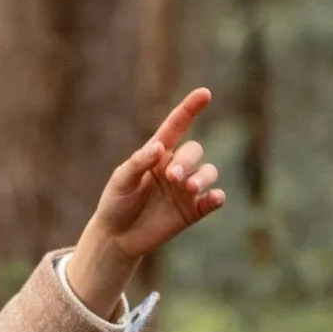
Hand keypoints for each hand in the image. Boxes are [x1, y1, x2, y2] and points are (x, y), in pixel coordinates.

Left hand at [66, 88, 225, 318]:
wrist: (117, 238)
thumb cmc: (116, 203)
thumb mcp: (121, 181)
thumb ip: (138, 163)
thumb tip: (159, 147)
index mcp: (157, 154)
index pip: (176, 126)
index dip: (190, 109)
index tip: (204, 93)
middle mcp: (175, 167)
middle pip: (194, 151)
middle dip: (187, 160)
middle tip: (172, 177)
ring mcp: (186, 189)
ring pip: (208, 172)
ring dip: (203, 176)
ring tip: (189, 187)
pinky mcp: (193, 210)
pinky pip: (212, 200)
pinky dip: (216, 197)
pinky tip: (214, 198)